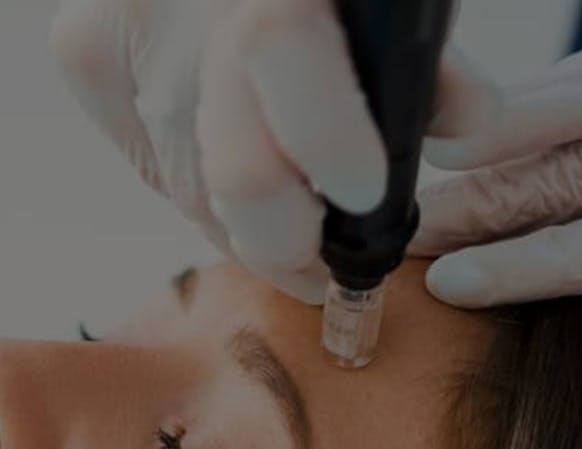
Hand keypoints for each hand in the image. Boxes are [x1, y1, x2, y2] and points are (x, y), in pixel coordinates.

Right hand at [49, 0, 499, 304]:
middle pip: (233, 167)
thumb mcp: (385, 7)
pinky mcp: (87, 58)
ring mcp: (120, 32)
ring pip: (196, 195)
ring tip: (289, 213)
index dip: (327, 139)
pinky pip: (158, 175)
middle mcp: (174, 0)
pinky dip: (206, 196)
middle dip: (291, 243)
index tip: (366, 199)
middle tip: (323, 264)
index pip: (280, 48)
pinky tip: (239, 170)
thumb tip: (468, 126)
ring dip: (254, 227)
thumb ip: (428, 65)